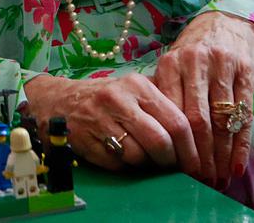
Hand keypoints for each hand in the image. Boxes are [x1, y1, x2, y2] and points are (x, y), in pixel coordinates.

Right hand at [23, 73, 196, 171]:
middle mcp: (118, 99)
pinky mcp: (85, 140)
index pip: (177, 121)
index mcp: (137, 85)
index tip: (195, 163)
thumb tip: (196, 141)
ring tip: (144, 158)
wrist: (58, 100)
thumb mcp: (134, 91)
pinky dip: (124, 166)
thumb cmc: (106, 98)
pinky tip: (121, 156)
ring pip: (139, 156)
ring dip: (146, 165)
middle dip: (170, 162)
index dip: (190, 149)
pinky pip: (117, 164)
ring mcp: (99, 120)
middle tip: (172, 167)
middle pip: (160, 142)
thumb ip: (162, 108)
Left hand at [153, 12, 253, 187]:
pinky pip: (244, 114)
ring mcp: (223, 66)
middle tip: (200, 180)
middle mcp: (195, 63)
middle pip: (196, 120)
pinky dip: (240, 145)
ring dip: (221, 156)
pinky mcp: (246, 70)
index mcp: (170, 65)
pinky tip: (236, 165)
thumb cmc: (192, 54)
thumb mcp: (173, 68)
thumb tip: (157, 141)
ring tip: (218, 179)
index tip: (176, 170)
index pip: (171, 112)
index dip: (175, 145)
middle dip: (199, 155)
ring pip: (221, 120)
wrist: (223, 23)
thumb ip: (166, 96)